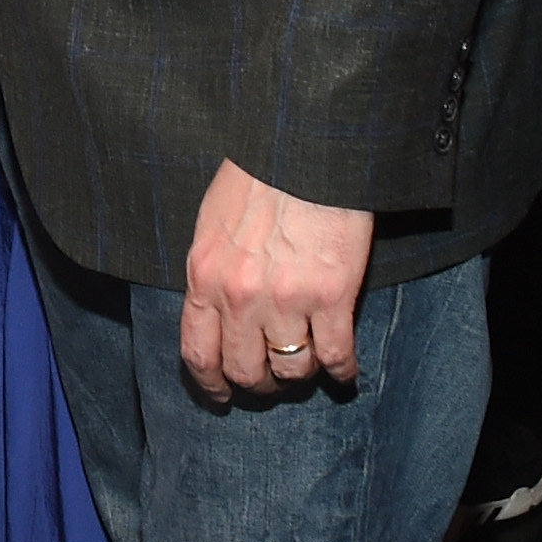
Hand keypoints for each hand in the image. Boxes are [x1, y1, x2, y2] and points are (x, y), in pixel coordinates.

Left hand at [177, 157, 374, 402]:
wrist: (303, 146)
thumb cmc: (258, 177)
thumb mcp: (212, 223)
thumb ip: (211, 271)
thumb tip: (216, 311)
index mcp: (204, 276)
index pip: (197, 351)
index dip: (210, 384)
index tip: (220, 396)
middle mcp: (239, 296)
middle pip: (244, 370)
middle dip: (259, 383)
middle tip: (273, 379)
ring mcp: (286, 299)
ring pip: (291, 370)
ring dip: (300, 375)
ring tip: (310, 364)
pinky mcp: (331, 295)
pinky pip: (336, 355)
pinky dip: (342, 371)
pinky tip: (345, 371)